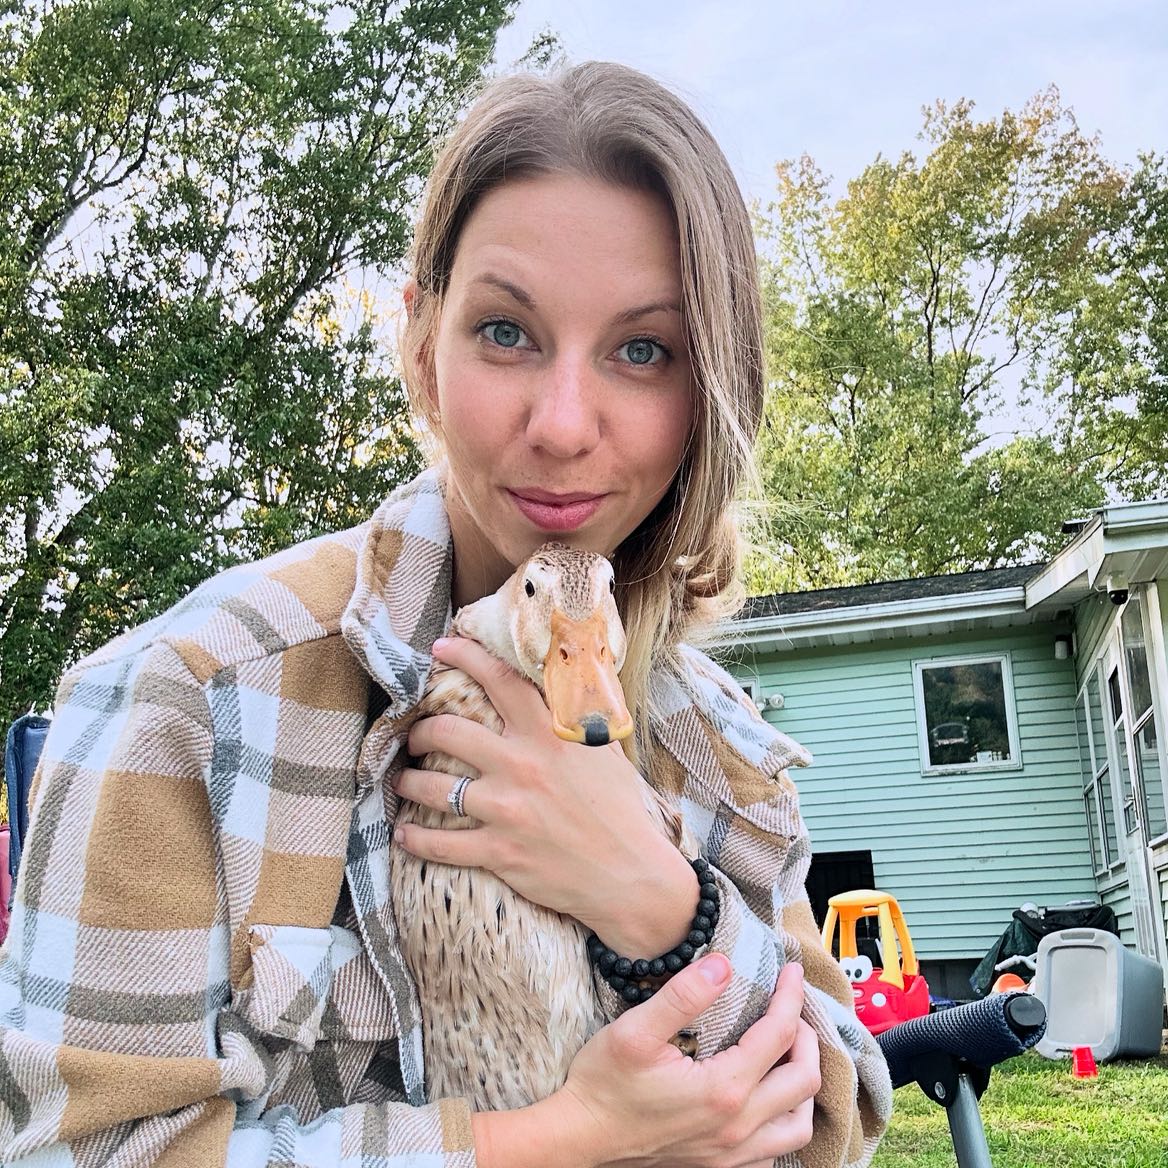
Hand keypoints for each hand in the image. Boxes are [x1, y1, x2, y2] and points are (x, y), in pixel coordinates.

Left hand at [392, 636, 695, 954]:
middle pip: (448, 733)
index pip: (500, 680)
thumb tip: (569, 681)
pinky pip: (440, 845)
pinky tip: (405, 835)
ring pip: (433, 789)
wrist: (630, 873)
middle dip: (422, 731)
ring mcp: (506, 810)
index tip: (442, 647)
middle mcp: (521, 765)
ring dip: (409, 783)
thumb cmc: (620, 809)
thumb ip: (579, 716)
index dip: (466, 657)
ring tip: (403, 781)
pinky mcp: (498, 852)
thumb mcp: (606, 750)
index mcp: (548, 734)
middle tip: (416, 735)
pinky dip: (415, 840)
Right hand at [531, 958, 818, 1167]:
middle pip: (803, 1080)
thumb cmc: (603, 1084)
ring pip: (799, 1125)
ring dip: (803, 1086)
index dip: (790, 997)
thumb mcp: (635, 1030)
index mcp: (723, 1089)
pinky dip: (784, 1121)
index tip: (791, 971)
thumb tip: (722, 964)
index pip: (779, 1035)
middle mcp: (737, 1127)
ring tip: (789, 1054)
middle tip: (790, 1008)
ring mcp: (732, 1155)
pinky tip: (766, 1099)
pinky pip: (775, 1152)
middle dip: (806, 1037)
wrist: (579, 1139)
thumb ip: (682, 996)